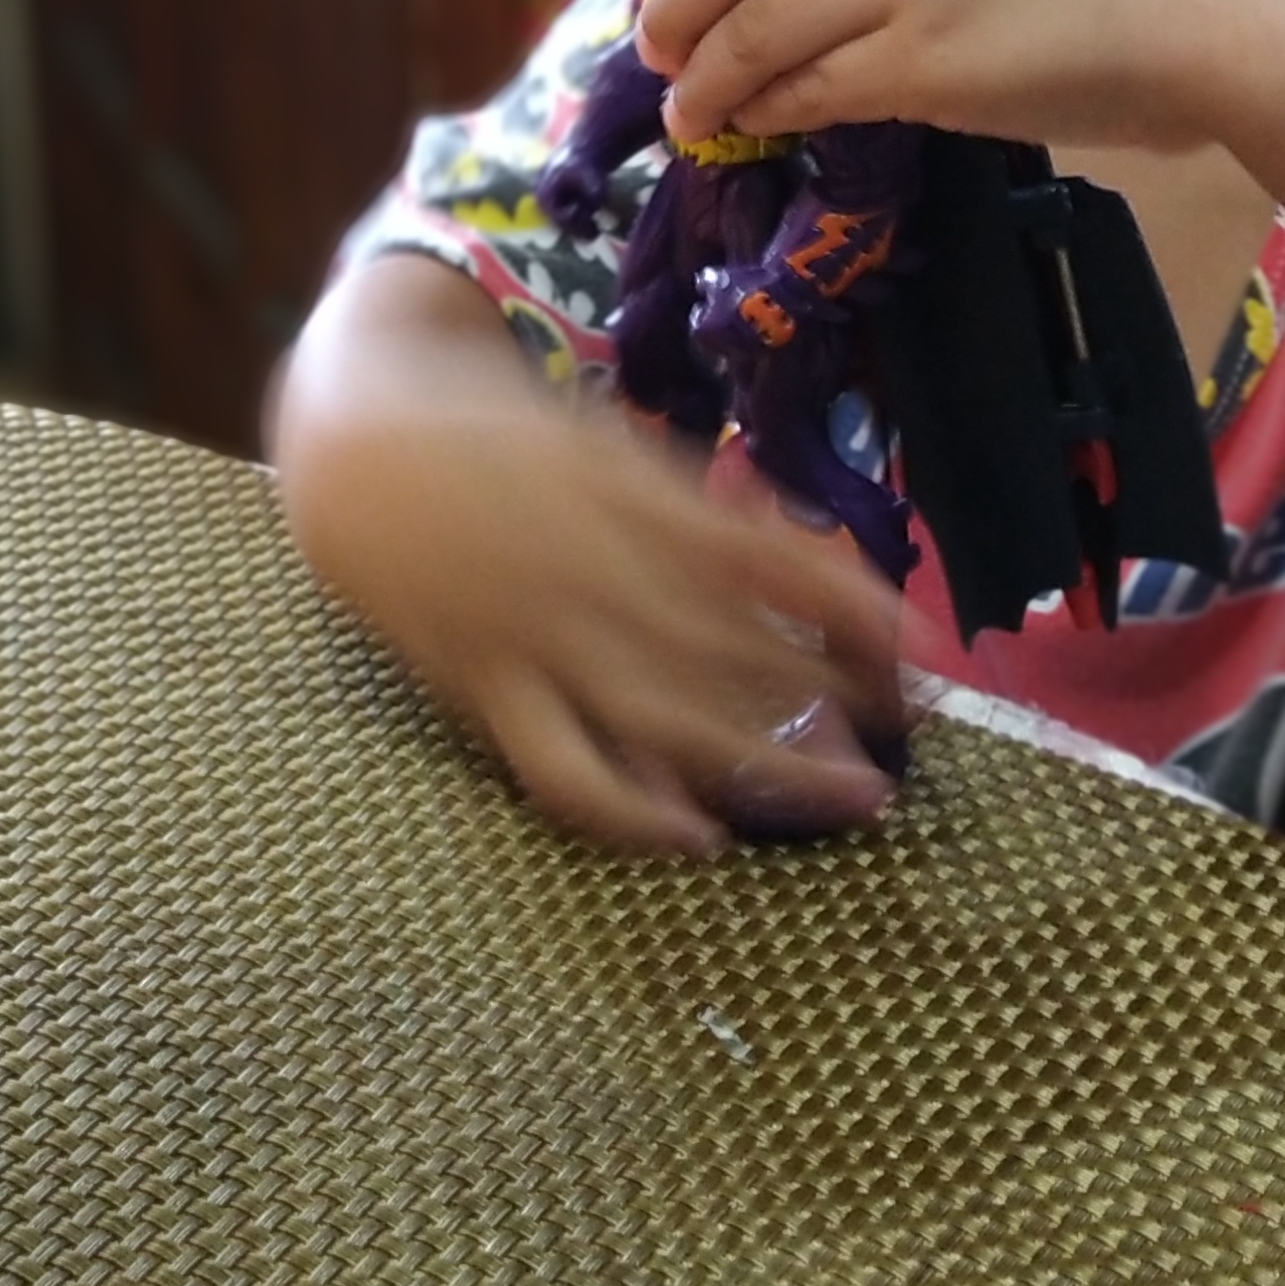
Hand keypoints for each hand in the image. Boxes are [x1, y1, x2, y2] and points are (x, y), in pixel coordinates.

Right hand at [276, 255, 904, 855]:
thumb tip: (808, 564)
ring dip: (773, 766)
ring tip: (853, 803)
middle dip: (841, 697)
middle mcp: (604, 574)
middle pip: (747, 650)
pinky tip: (702, 839)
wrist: (360, 451)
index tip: (924, 649)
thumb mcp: (613, 448)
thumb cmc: (503, 446)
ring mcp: (546, 638)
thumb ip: (703, 508)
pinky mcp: (491, 693)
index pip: (779, 564)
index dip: (859, 611)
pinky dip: (636, 814)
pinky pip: (567, 770)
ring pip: (676, 722)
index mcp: (643, 502)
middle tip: (911, 734)